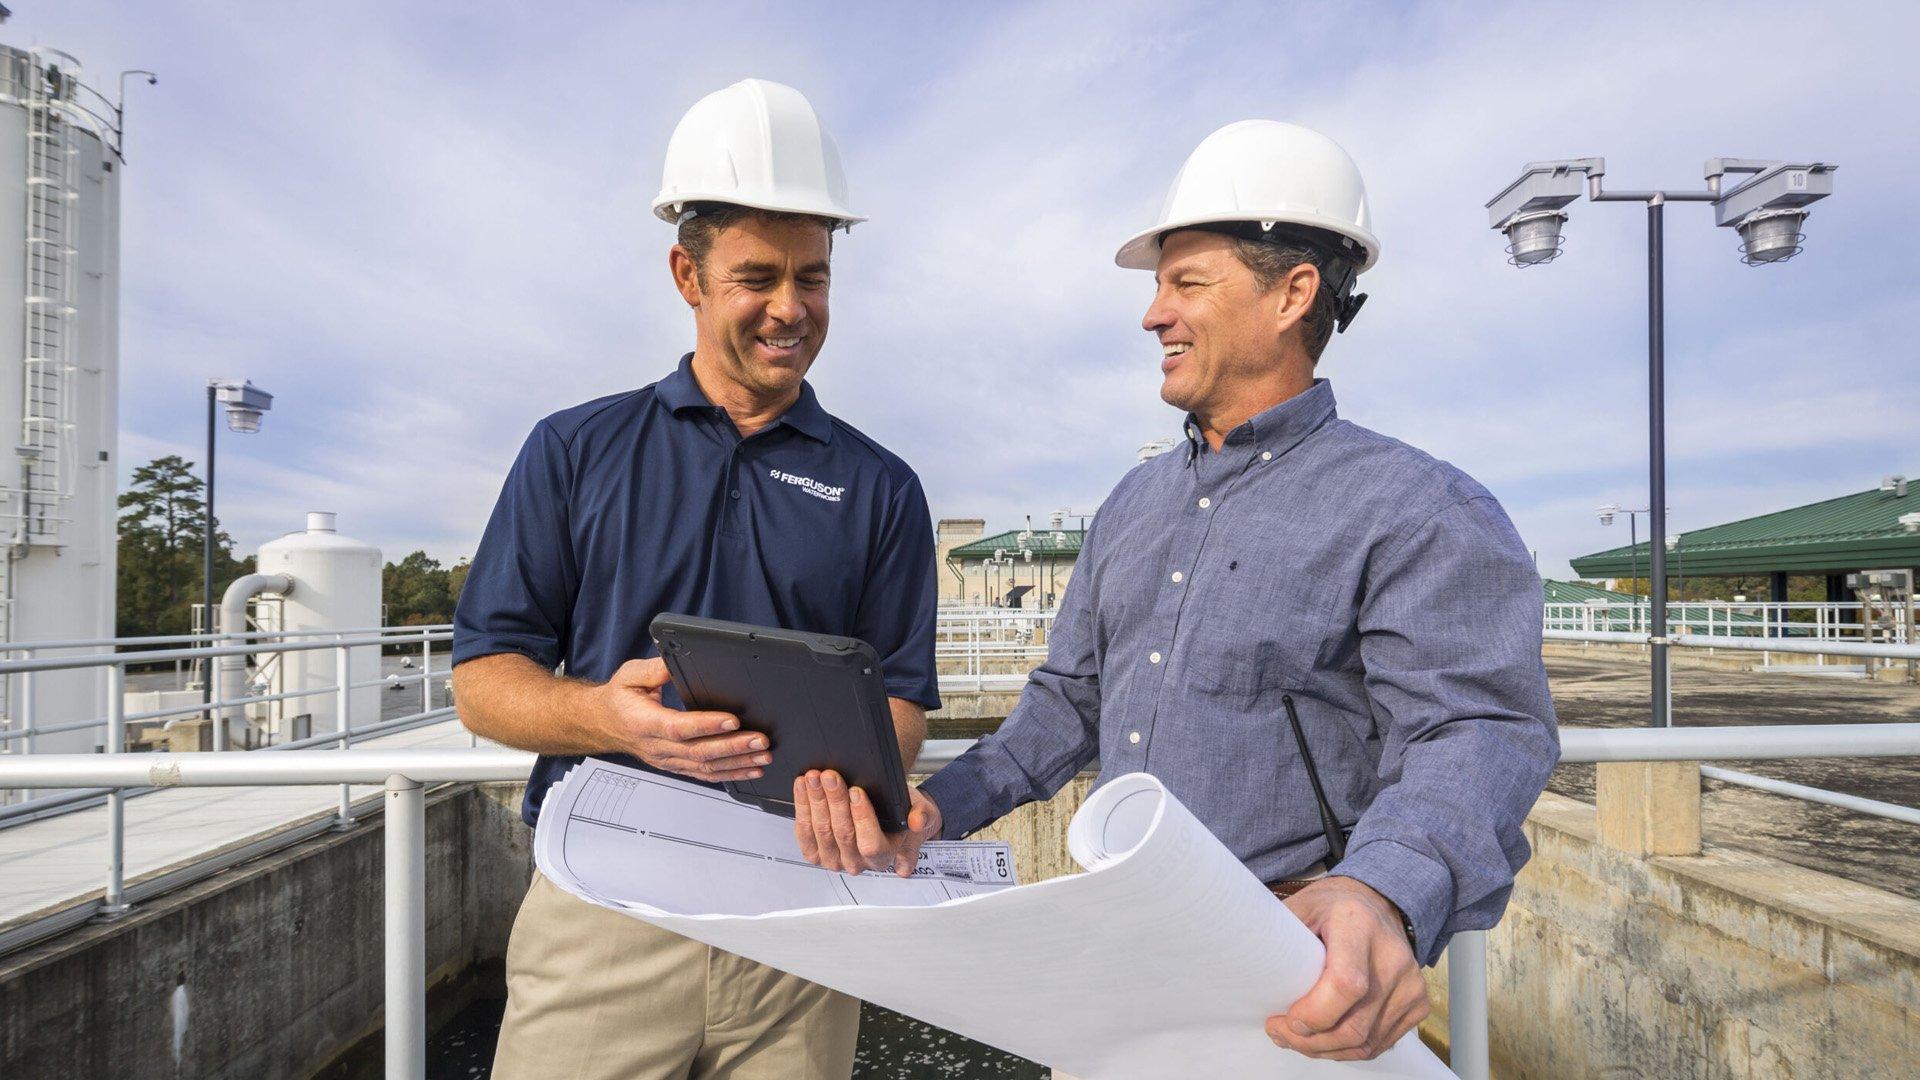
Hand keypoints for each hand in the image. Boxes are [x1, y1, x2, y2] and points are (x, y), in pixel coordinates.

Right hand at [592, 658, 771, 782]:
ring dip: (738, 763)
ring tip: (763, 756)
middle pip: (699, 752)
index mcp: (645, 723)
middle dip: (733, 747)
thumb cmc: (619, 699)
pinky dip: (731, 774)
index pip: (679, 728)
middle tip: (760, 740)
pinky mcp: (677, 766)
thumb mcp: (630, 675)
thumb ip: (654, 669)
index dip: (706, 726)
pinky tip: (750, 770)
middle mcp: (658, 747)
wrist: (605, 723)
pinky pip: (706, 774)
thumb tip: (674, 660)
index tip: (732, 720)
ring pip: (706, 767)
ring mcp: (668, 760)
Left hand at [792, 769, 941, 875]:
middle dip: (834, 801)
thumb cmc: (901, 815)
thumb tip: (916, 821)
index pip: (870, 842)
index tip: (857, 792)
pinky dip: (802, 807)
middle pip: (842, 833)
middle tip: (830, 776)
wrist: (889, 819)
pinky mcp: (816, 853)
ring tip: (814, 777)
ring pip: (821, 831)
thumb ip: (921, 816)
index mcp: (883, 856)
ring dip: (815, 801)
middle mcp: (857, 863)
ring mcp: (834, 860)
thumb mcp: (921, 812)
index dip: (862, 817)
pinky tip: (803, 788)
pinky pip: (804, 833)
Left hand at [1268, 877, 1429, 1060]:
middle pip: (1354, 1025)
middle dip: (1309, 1040)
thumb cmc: (1332, 909)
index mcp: (1358, 926)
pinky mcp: (1417, 1004)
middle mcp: (1393, 957)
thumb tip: (1244, 968)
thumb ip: (1277, 937)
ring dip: (1324, 1050)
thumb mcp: (1300, 907)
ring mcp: (1410, 984)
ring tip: (1295, 1038)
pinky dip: (1347, 1049)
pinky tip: (1323, 1039)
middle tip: (1279, 1032)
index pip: (1346, 984)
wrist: (1377, 905)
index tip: (1284, 1017)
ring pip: (1365, 1042)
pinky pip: (1379, 1044)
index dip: (1313, 1013)